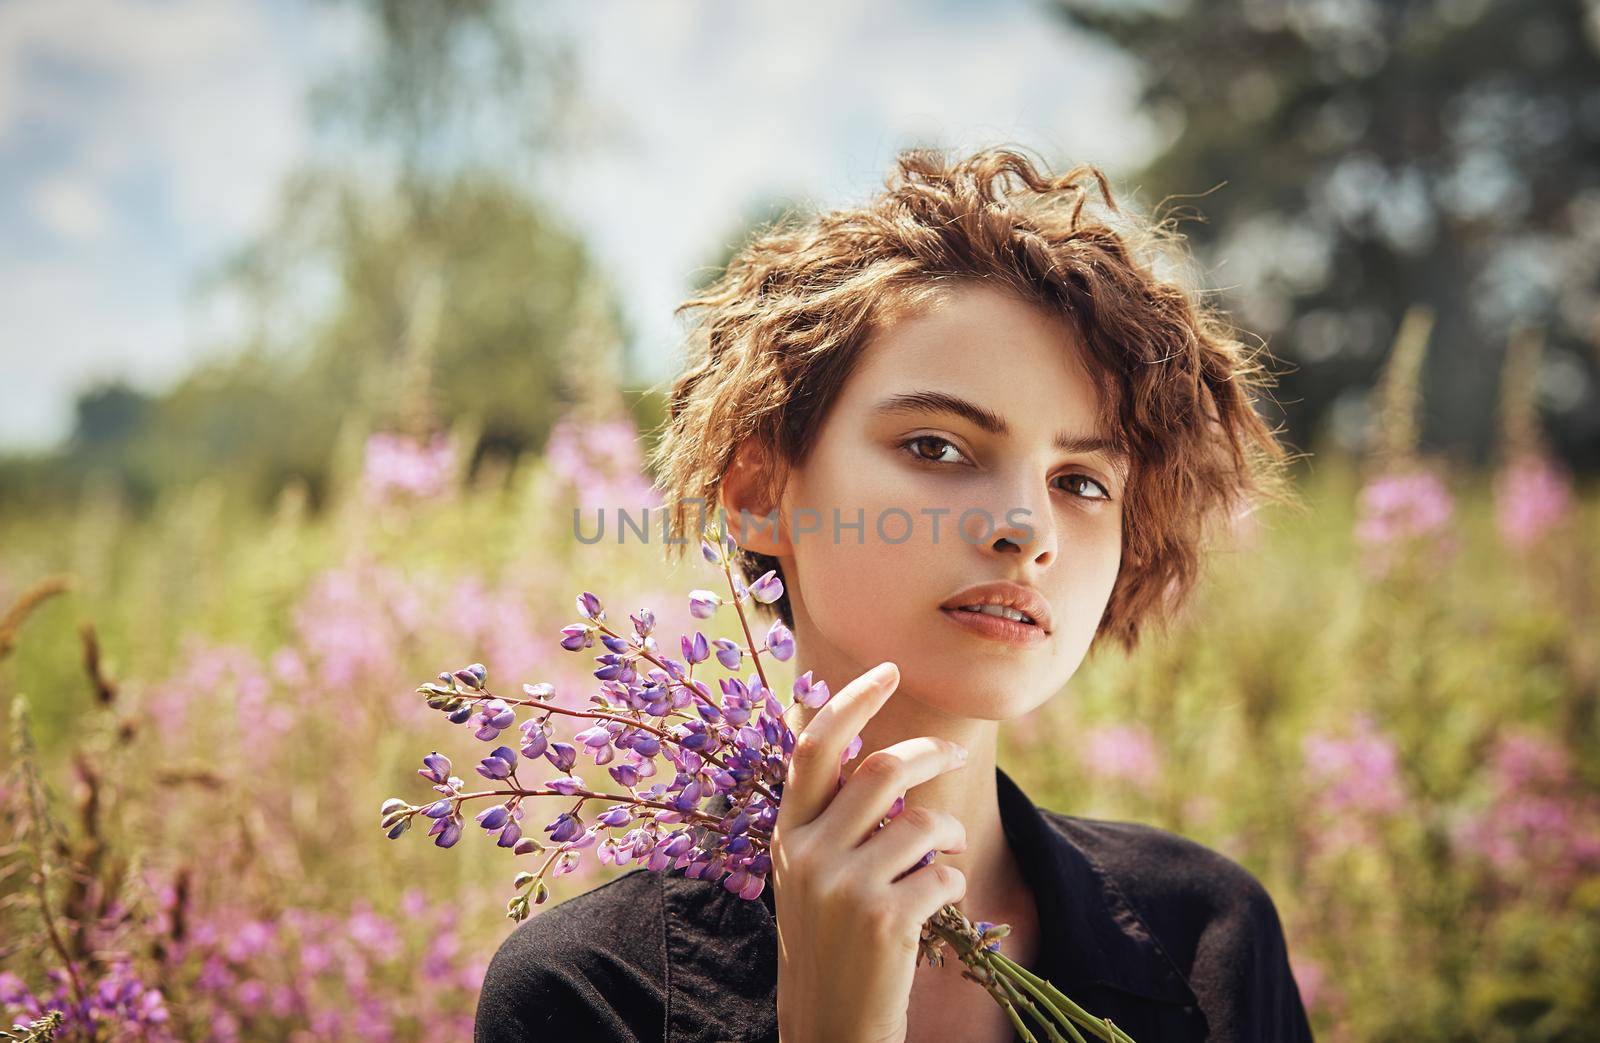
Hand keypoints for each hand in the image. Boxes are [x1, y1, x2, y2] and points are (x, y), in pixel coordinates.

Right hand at [770, 660, 970, 1042]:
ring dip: (949, 834)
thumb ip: (830, 820)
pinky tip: (936, 905)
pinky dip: (952, 883)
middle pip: (881, 770)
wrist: (828, 1030)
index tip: (888, 670)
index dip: (852, 702)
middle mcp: (808, 853)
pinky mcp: (884, 919)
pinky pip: (942, 873)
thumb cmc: (828, 946)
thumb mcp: (809, 876)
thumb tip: (871, 757)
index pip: (815, 748)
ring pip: (922, 823)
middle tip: (955, 755)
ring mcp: (844, 887)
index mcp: (787, 835)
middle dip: (930, 754)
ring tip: (945, 855)